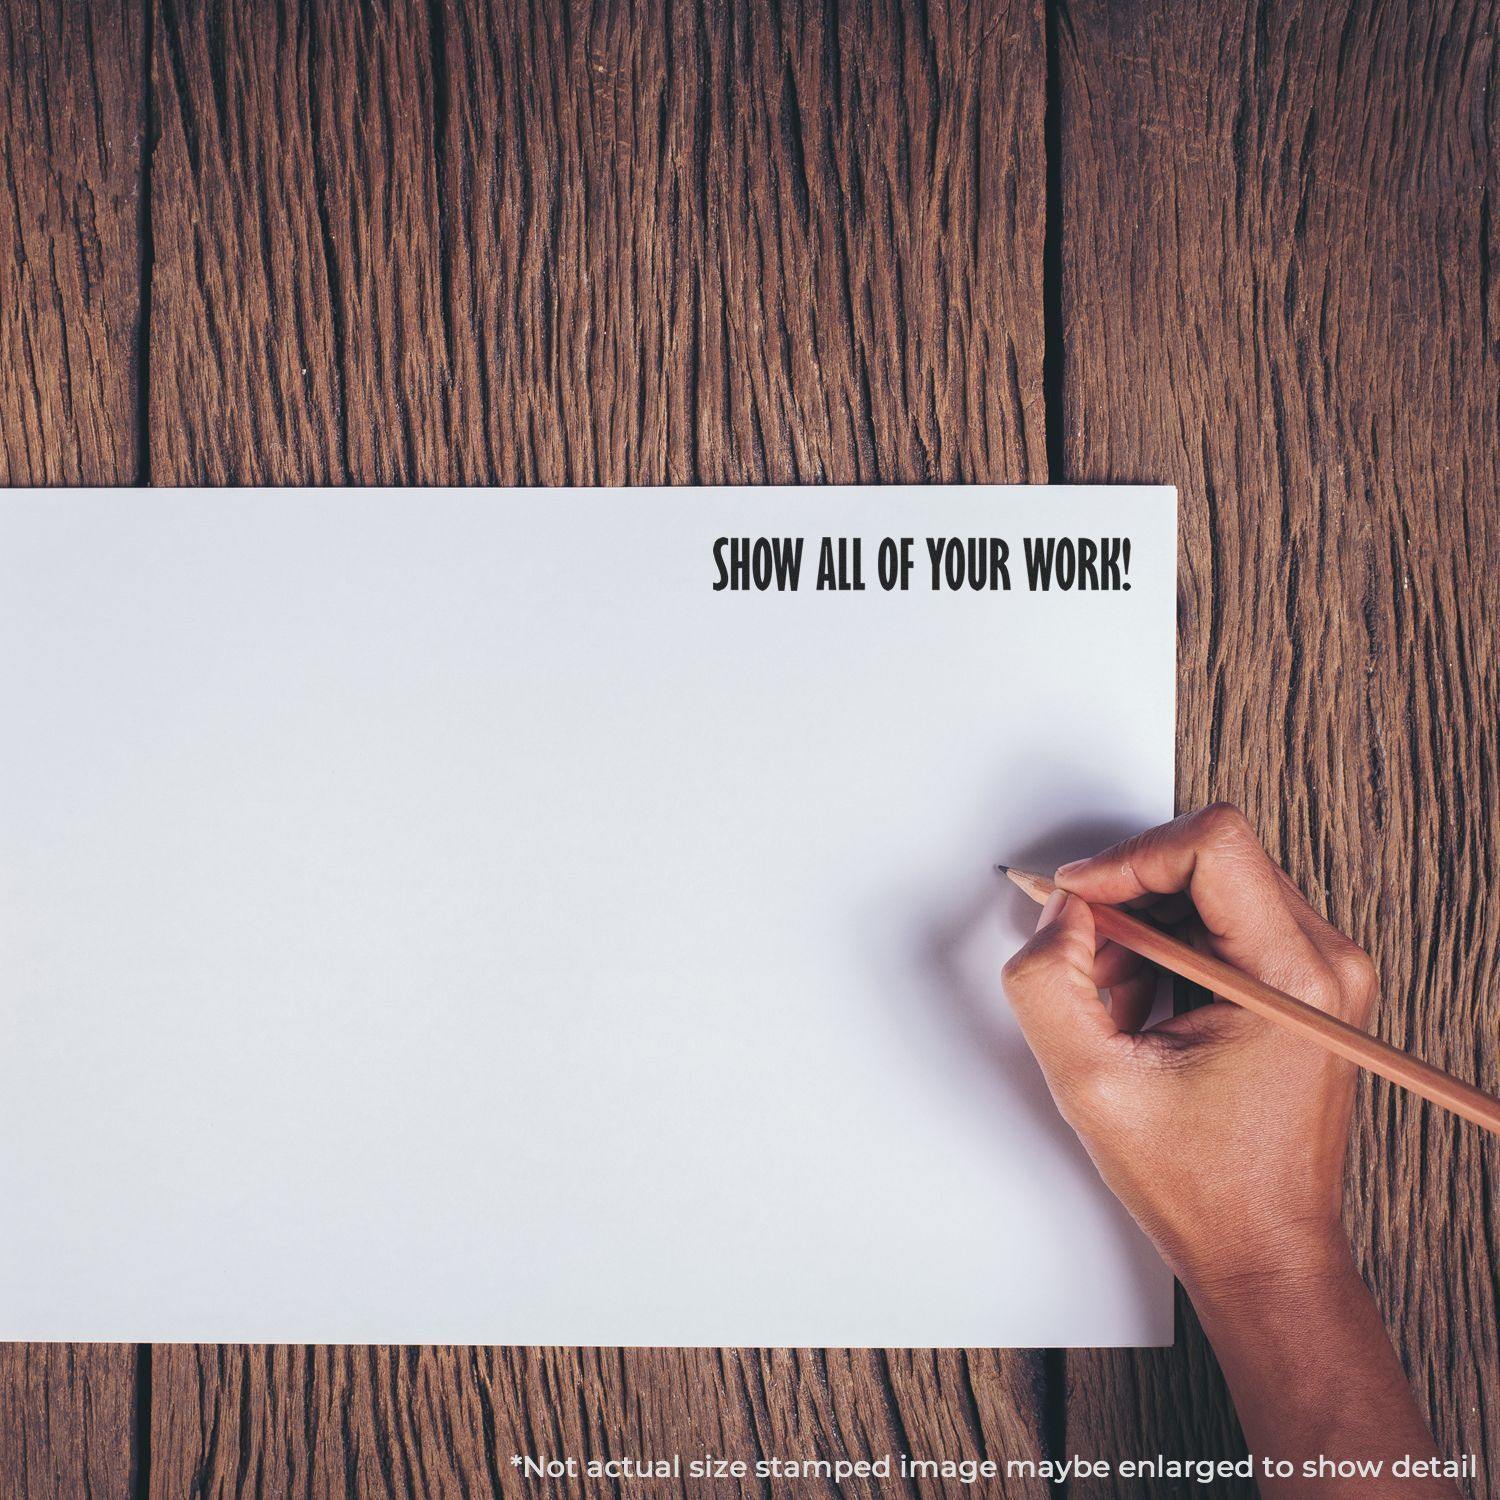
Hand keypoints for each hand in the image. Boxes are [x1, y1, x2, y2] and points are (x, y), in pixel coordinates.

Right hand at [1001, 802, 1374, 1295]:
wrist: (1264, 1249)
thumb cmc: (1206, 1187)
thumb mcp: (1092, 1084)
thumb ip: (1048, 982)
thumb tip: (1057, 913)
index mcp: (1293, 979)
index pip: (1212, 844)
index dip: (1127, 858)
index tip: (1077, 900)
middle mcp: (1324, 961)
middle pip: (1207, 858)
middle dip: (1126, 901)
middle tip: (1086, 963)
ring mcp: (1319, 970)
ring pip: (1205, 886)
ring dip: (1141, 930)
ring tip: (1117, 1004)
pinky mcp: (1301, 982)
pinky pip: (1218, 920)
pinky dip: (1163, 950)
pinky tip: (1143, 1011)